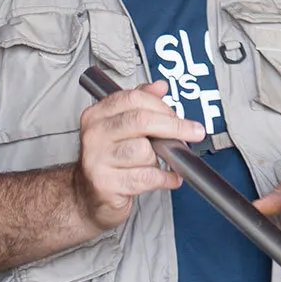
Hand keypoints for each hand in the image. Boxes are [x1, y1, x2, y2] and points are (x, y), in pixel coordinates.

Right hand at [72, 82, 203, 230]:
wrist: (88, 194)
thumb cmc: (109, 160)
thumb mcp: (121, 127)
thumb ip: (140, 104)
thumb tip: (160, 87)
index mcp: (97, 114)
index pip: (134, 98)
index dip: (163, 106)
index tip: (180, 117)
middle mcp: (94, 134)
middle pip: (142, 120)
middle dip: (174, 126)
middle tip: (193, 132)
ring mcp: (97, 159)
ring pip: (145, 151)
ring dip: (160, 159)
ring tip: (157, 163)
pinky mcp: (105, 184)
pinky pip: (147, 177)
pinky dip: (165, 178)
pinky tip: (168, 178)